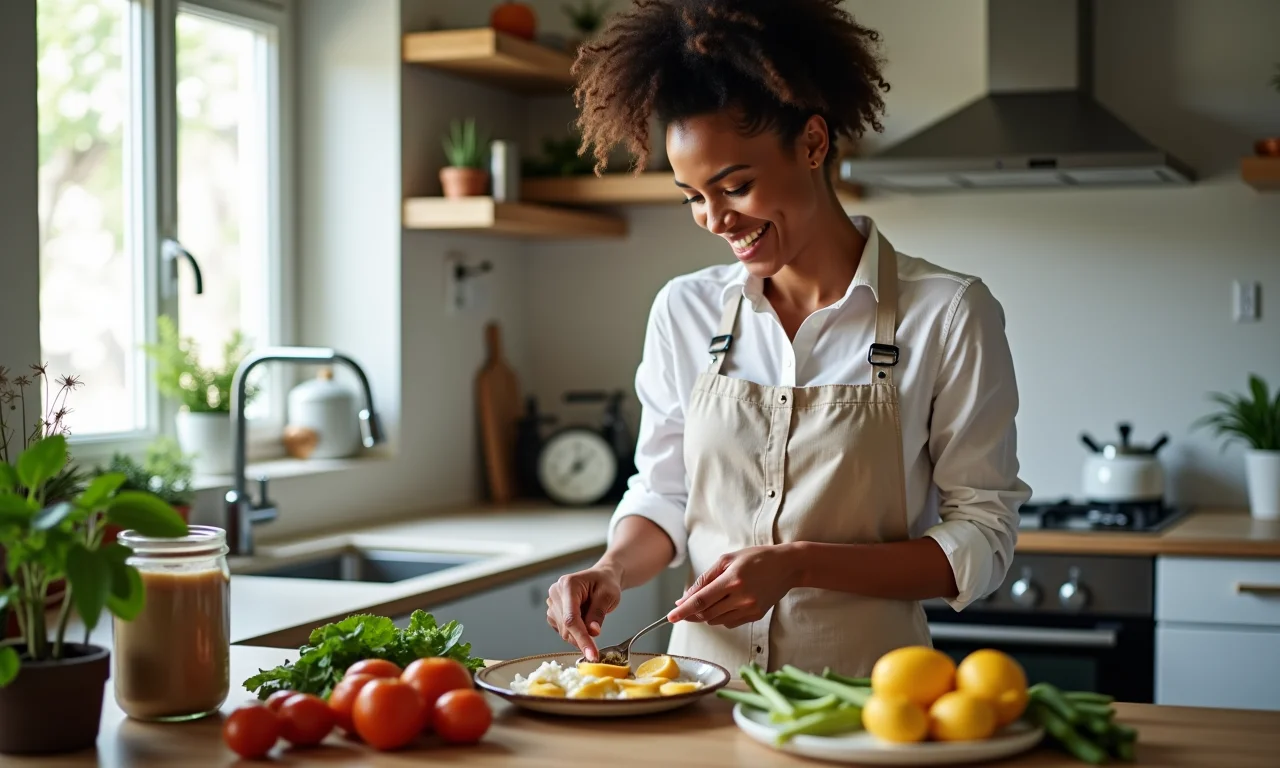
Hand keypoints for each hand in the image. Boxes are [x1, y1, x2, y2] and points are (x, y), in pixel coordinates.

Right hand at [546, 564, 622, 661]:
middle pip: (566, 627)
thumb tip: (592, 633)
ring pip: (564, 632)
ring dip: (580, 635)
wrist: (602, 577)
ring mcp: (552, 602)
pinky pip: (563, 631)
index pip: (571, 618)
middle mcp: (555, 593)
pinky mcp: (553, 612)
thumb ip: (598, 613)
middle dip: (583, 638)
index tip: (592, 654)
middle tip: (598, 641)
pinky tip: (584, 620)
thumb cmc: (606, 583)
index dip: (581, 638)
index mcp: (568, 585)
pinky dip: (575, 633)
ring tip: (592, 618)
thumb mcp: (608, 595)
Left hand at [666, 545, 800, 628]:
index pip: (702, 600)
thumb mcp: (727, 559)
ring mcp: (750, 609)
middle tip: (682, 610)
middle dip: (691, 614)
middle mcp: (741, 597)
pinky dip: (720, 616)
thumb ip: (704, 579)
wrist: (787, 567)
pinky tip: (725, 604)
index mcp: (732, 579)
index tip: (670, 617)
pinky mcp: (755, 616)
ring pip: (716, 620)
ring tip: (709, 601)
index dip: (684, 611)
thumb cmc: (756, 558)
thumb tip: (684, 599)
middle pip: (707, 614)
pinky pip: (729, 623)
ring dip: (706, 615)